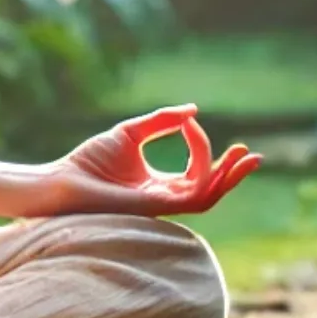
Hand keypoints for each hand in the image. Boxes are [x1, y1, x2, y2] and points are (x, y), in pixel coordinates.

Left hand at [49, 105, 261, 217]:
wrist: (63, 179)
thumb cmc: (90, 160)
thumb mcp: (132, 132)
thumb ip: (161, 121)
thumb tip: (193, 110)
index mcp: (161, 186)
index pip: (196, 174)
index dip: (206, 151)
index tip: (191, 122)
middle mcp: (165, 199)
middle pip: (211, 190)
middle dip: (234, 174)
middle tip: (253, 154)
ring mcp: (161, 206)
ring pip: (207, 196)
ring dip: (228, 176)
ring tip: (243, 155)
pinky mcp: (155, 206)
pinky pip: (191, 194)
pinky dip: (202, 170)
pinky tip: (201, 146)